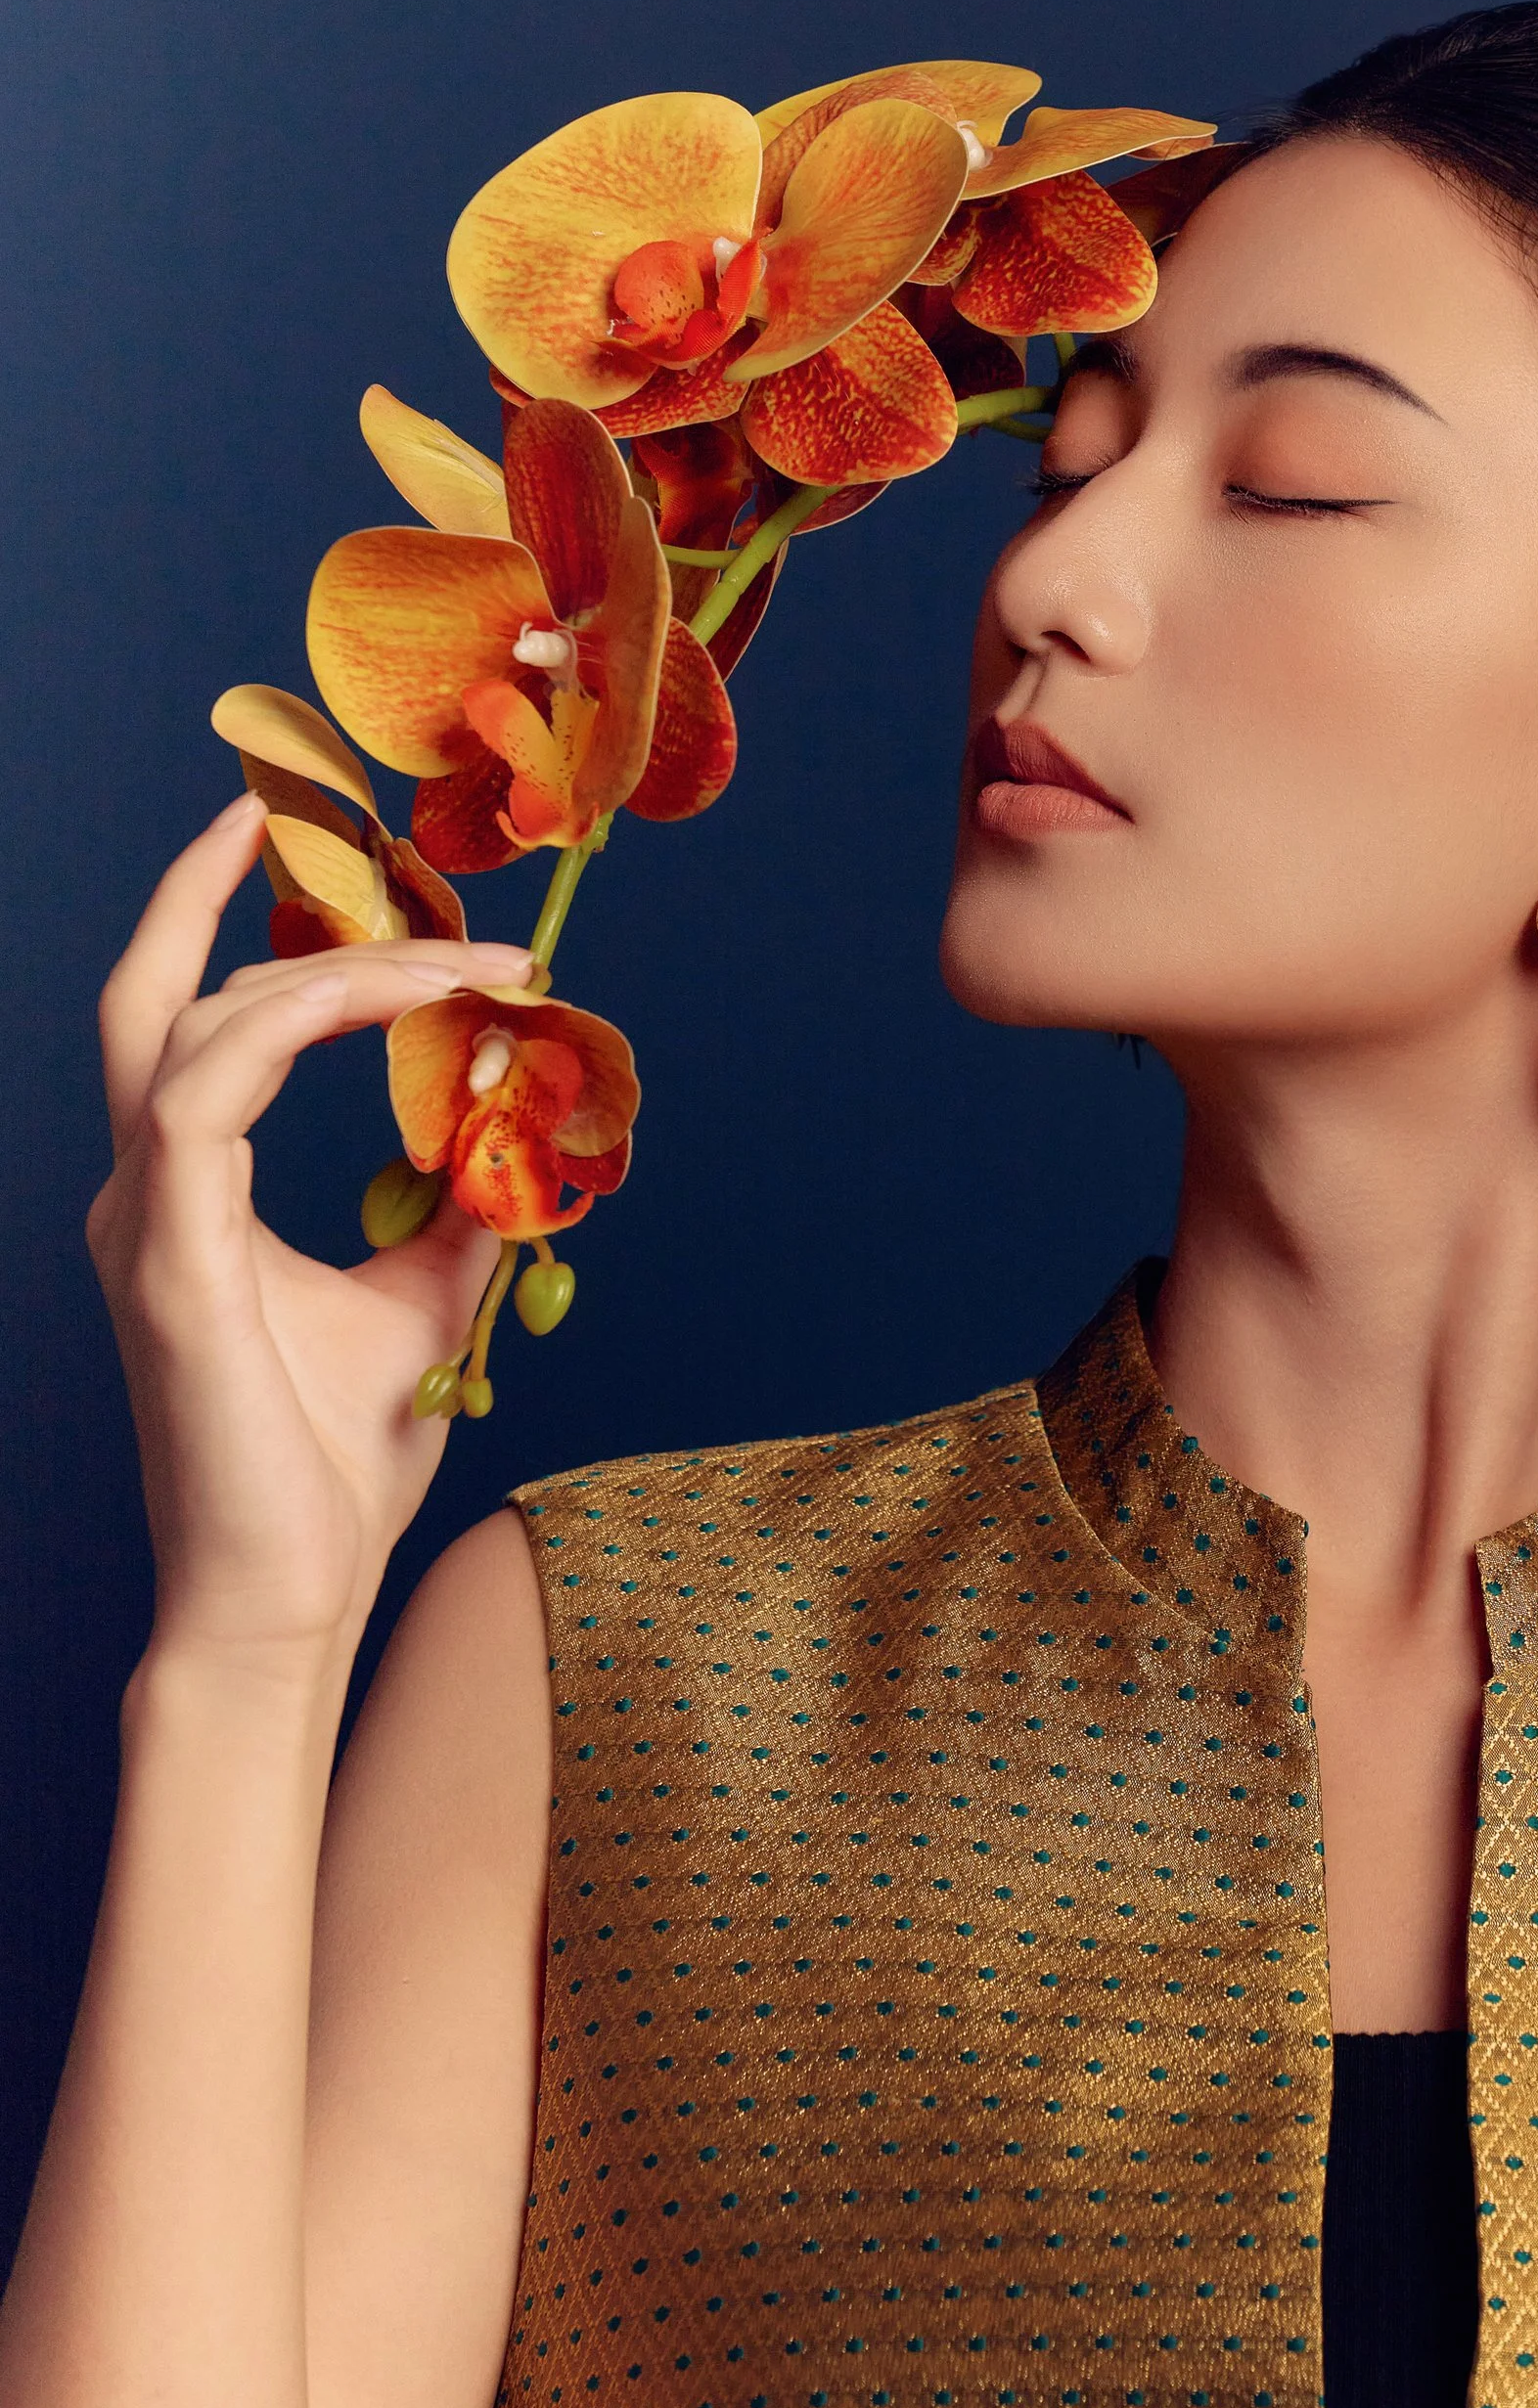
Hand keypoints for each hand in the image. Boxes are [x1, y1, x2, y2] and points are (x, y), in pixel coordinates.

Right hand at [88, 794, 542, 1666]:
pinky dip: (298, 1030)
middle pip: (155, 993)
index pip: (201, 1024)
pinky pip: (206, 1094)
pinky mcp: (166, 1258)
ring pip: (198, 1025)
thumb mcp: (425, 1305)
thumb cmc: (332, 1470)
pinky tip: (399, 1009)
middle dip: (214, 889)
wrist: (287, 1598)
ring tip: (462, 957)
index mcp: (187, 1195)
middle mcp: (146, 1192)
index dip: (264, 938)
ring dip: (337, 971)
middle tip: (299, 809)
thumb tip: (524, 1130)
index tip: (356, 876)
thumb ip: (460, 1211)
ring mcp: (143, 1221)